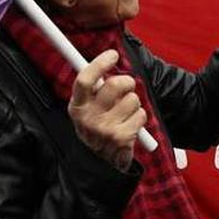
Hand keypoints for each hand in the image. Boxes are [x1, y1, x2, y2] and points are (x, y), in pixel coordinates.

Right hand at [67, 49, 146, 171]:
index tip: (112, 54)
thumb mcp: (88, 108)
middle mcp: (88, 118)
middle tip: (126, 86)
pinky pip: (141, 114)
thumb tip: (107, 60)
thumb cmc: (97, 126)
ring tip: (125, 113)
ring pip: (132, 99)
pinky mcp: (121, 139)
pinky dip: (140, 117)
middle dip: (127, 82)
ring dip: (133, 103)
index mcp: (77, 107)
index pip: (85, 79)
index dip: (100, 63)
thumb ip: (94, 87)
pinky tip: (130, 126)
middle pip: (115, 85)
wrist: (99, 163)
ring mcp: (104, 129)